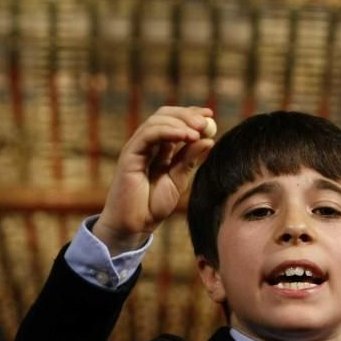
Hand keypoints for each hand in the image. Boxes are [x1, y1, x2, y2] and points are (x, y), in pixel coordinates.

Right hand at [92, 106, 215, 254]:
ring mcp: (137, 148)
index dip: (191, 115)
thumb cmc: (152, 206)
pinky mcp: (129, 154)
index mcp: (160, 149)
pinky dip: (168, 130)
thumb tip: (209, 140)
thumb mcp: (178, 180)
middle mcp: (147, 144)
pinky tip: (185, 136)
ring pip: (157, 120)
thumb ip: (190, 160)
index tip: (211, 116)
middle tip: (206, 122)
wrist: (134, 225)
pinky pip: (148, 134)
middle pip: (165, 115)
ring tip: (198, 132)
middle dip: (187, 115)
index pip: (174, 122)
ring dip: (180, 122)